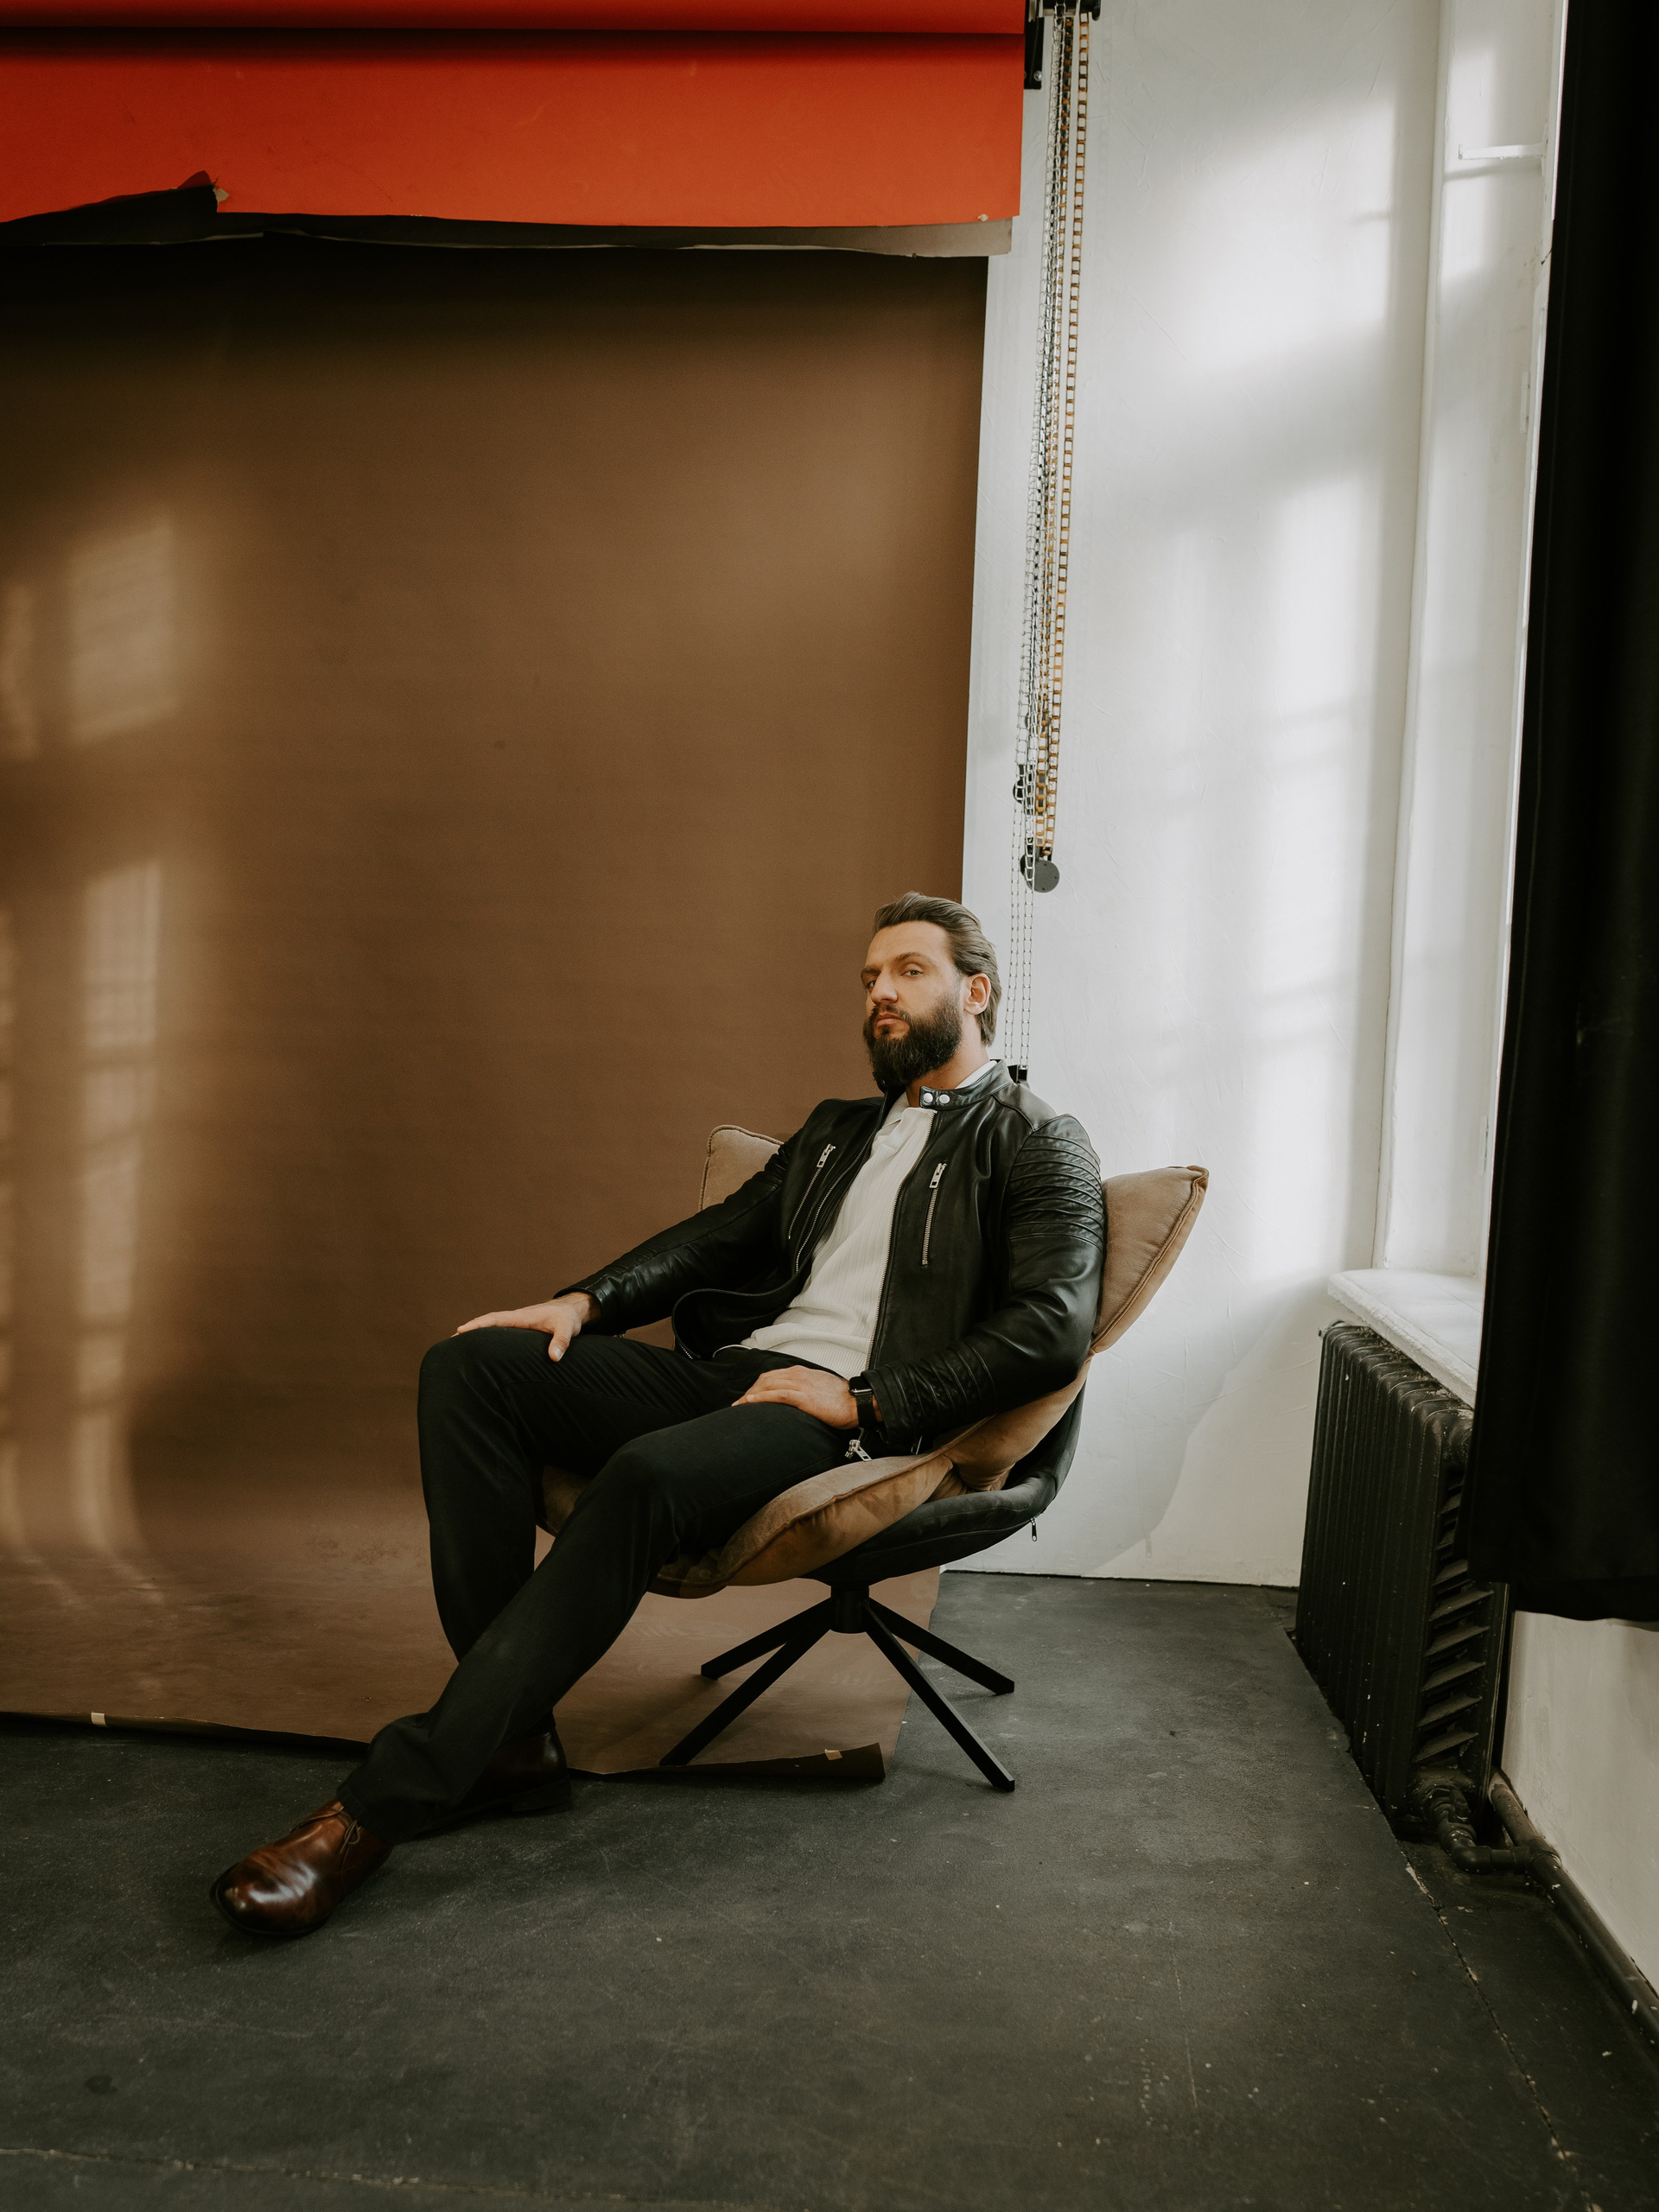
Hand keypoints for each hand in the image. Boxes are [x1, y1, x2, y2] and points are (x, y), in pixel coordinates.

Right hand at [455, 1292, 596, 1360]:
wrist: (571, 1310)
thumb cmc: (567, 1318)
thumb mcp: (566, 1329)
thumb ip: (561, 1342)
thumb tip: (553, 1358)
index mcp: (521, 1317)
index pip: (495, 1319)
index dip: (478, 1325)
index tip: (461, 1330)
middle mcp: (515, 1319)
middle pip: (487, 1324)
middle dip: (469, 1331)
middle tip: (449, 1342)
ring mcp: (516, 1324)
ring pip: (491, 1328)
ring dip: (476, 1334)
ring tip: (458, 1347)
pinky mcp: (519, 1330)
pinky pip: (499, 1332)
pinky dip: (487, 1337)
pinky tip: (481, 1348)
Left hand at [734, 1366, 859, 1429]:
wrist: (856, 1402)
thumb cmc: (841, 1399)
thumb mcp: (820, 1388)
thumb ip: (805, 1389)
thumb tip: (795, 1398)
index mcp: (802, 1372)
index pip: (772, 1376)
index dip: (757, 1386)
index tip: (748, 1397)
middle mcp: (798, 1375)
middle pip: (766, 1379)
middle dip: (750, 1391)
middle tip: (739, 1404)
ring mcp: (801, 1385)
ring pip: (768, 1385)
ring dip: (750, 1395)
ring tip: (739, 1406)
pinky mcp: (804, 1397)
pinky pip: (778, 1394)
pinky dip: (761, 1397)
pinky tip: (750, 1402)